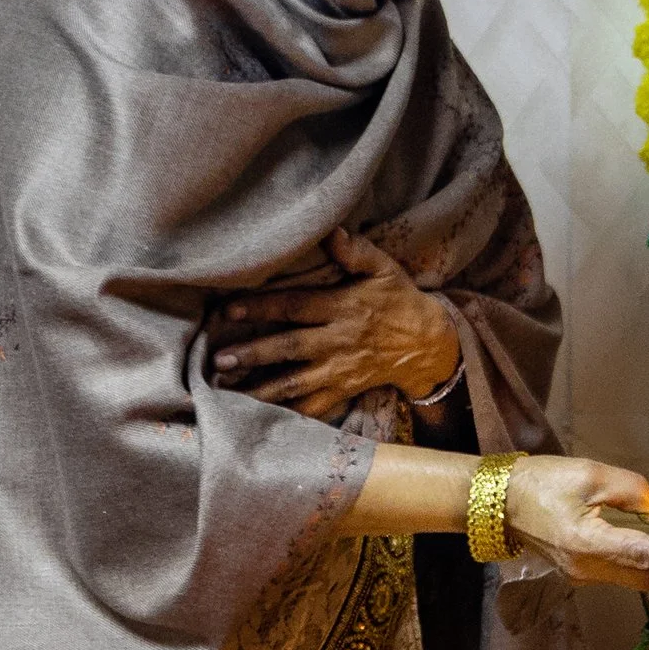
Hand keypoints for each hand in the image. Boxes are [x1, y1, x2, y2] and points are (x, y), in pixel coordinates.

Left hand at [207, 226, 462, 417]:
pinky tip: (258, 417)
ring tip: (229, 392)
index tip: (228, 309)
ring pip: (295, 383)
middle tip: (221, 359)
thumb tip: (332, 232)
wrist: (427, 345)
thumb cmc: (399, 301)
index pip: (295, 307)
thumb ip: (356, 252)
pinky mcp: (342, 391)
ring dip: (261, 389)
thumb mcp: (384, 270)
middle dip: (254, 354)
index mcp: (342, 309)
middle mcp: (337, 342)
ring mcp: (338, 371)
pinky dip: (285, 414)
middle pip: (289, 348)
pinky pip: (311, 407)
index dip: (261, 307)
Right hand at [504, 455, 648, 589]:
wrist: (499, 504)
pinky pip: (627, 577)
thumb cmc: (540, 482)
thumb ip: (632, 490)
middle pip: (648, 580)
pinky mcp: (585, 572)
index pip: (643, 556)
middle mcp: (589, 568)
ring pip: (640, 583)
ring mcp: (586, 575)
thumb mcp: (589, 474)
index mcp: (587, 542)